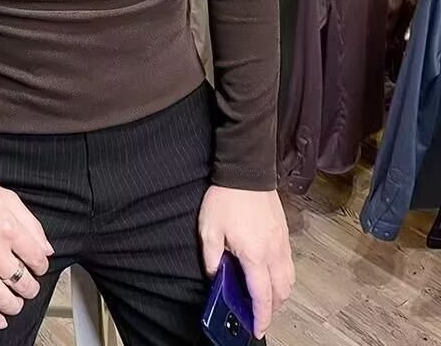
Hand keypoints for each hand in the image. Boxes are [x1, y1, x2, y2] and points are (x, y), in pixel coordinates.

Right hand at [0, 175, 54, 329]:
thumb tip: (46, 249)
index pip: (37, 260)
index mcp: (10, 230)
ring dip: (15, 306)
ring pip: (3, 300)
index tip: (38, 266)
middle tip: (29, 287)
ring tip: (16, 303)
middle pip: (23, 283)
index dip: (41, 266)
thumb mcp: (8, 198)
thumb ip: (31, 224)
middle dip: (31, 289)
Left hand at [198, 186, 294, 339]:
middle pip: (281, 292)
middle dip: (272, 309)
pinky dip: (284, 277)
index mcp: (254, 255)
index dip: (261, 316)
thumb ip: (212, 258)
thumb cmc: (226, 198)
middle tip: (259, 314)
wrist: (246, 171)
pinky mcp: (285, 233)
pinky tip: (271, 274)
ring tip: (266, 298)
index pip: (261, 295)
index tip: (257, 328)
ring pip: (289, 279)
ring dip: (280, 294)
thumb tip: (216, 276)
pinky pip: (290, 264)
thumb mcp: (209, 229)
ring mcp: (282, 243)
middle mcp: (273, 253)